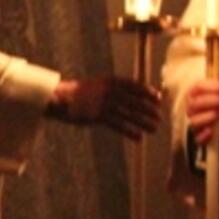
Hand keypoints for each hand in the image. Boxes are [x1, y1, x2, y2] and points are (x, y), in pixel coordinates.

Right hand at [46, 76, 161, 139]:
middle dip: (148, 109)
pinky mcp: (97, 116)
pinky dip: (129, 131)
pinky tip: (138, 137)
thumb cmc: (81, 93)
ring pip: (128, 113)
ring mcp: (103, 103)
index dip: (147, 92)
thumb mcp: (99, 86)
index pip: (134, 86)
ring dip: (142, 121)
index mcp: (110, 81)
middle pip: (134, 101)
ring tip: (153, 128)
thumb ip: (114, 90)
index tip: (158, 99)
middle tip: (159, 117)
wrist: (59, 98)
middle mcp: (109, 91)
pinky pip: (117, 124)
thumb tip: (133, 97)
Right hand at [184, 78, 218, 145]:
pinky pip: (198, 138)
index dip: (212, 87)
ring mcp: (194, 122)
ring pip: (194, 121)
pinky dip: (204, 135)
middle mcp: (191, 108)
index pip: (198, 87)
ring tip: (218, 114)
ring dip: (208, 116)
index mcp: (194, 94)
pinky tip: (211, 130)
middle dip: (213, 101)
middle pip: (195, 104)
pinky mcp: (200, 136)